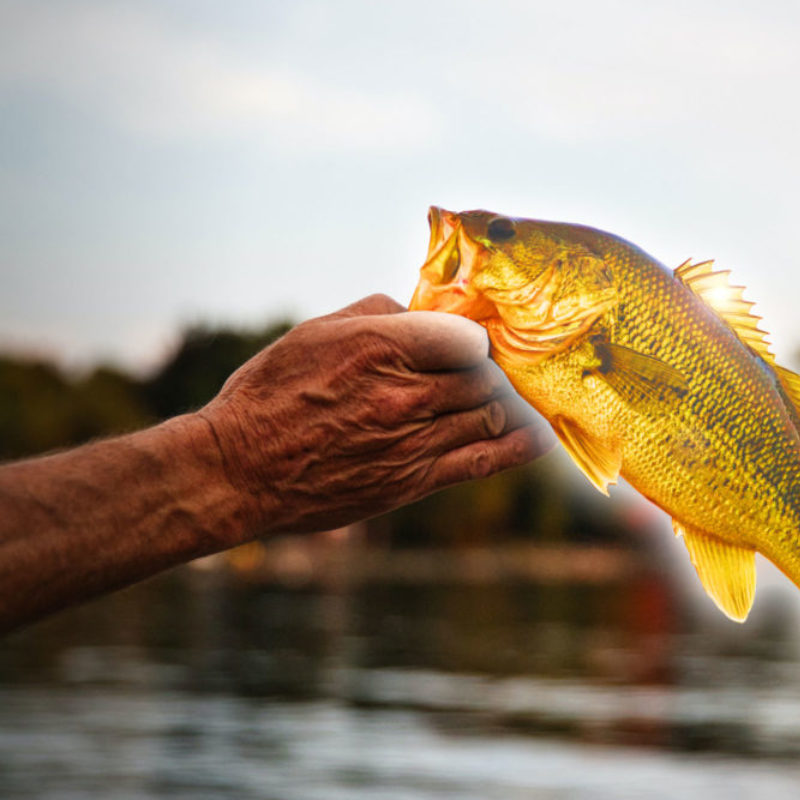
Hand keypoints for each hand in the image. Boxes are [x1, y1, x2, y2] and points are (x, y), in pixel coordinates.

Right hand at [197, 294, 554, 538]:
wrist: (240, 469)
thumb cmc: (272, 394)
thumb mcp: (317, 332)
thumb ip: (377, 312)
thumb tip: (421, 309)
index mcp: (381, 346)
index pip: (466, 337)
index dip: (479, 339)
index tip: (479, 340)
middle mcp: (405, 393)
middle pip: (483, 376)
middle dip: (499, 371)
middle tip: (509, 368)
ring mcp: (413, 440)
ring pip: (490, 414)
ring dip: (511, 404)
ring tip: (524, 396)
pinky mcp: (413, 480)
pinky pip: (484, 461)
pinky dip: (520, 447)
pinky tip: (542, 436)